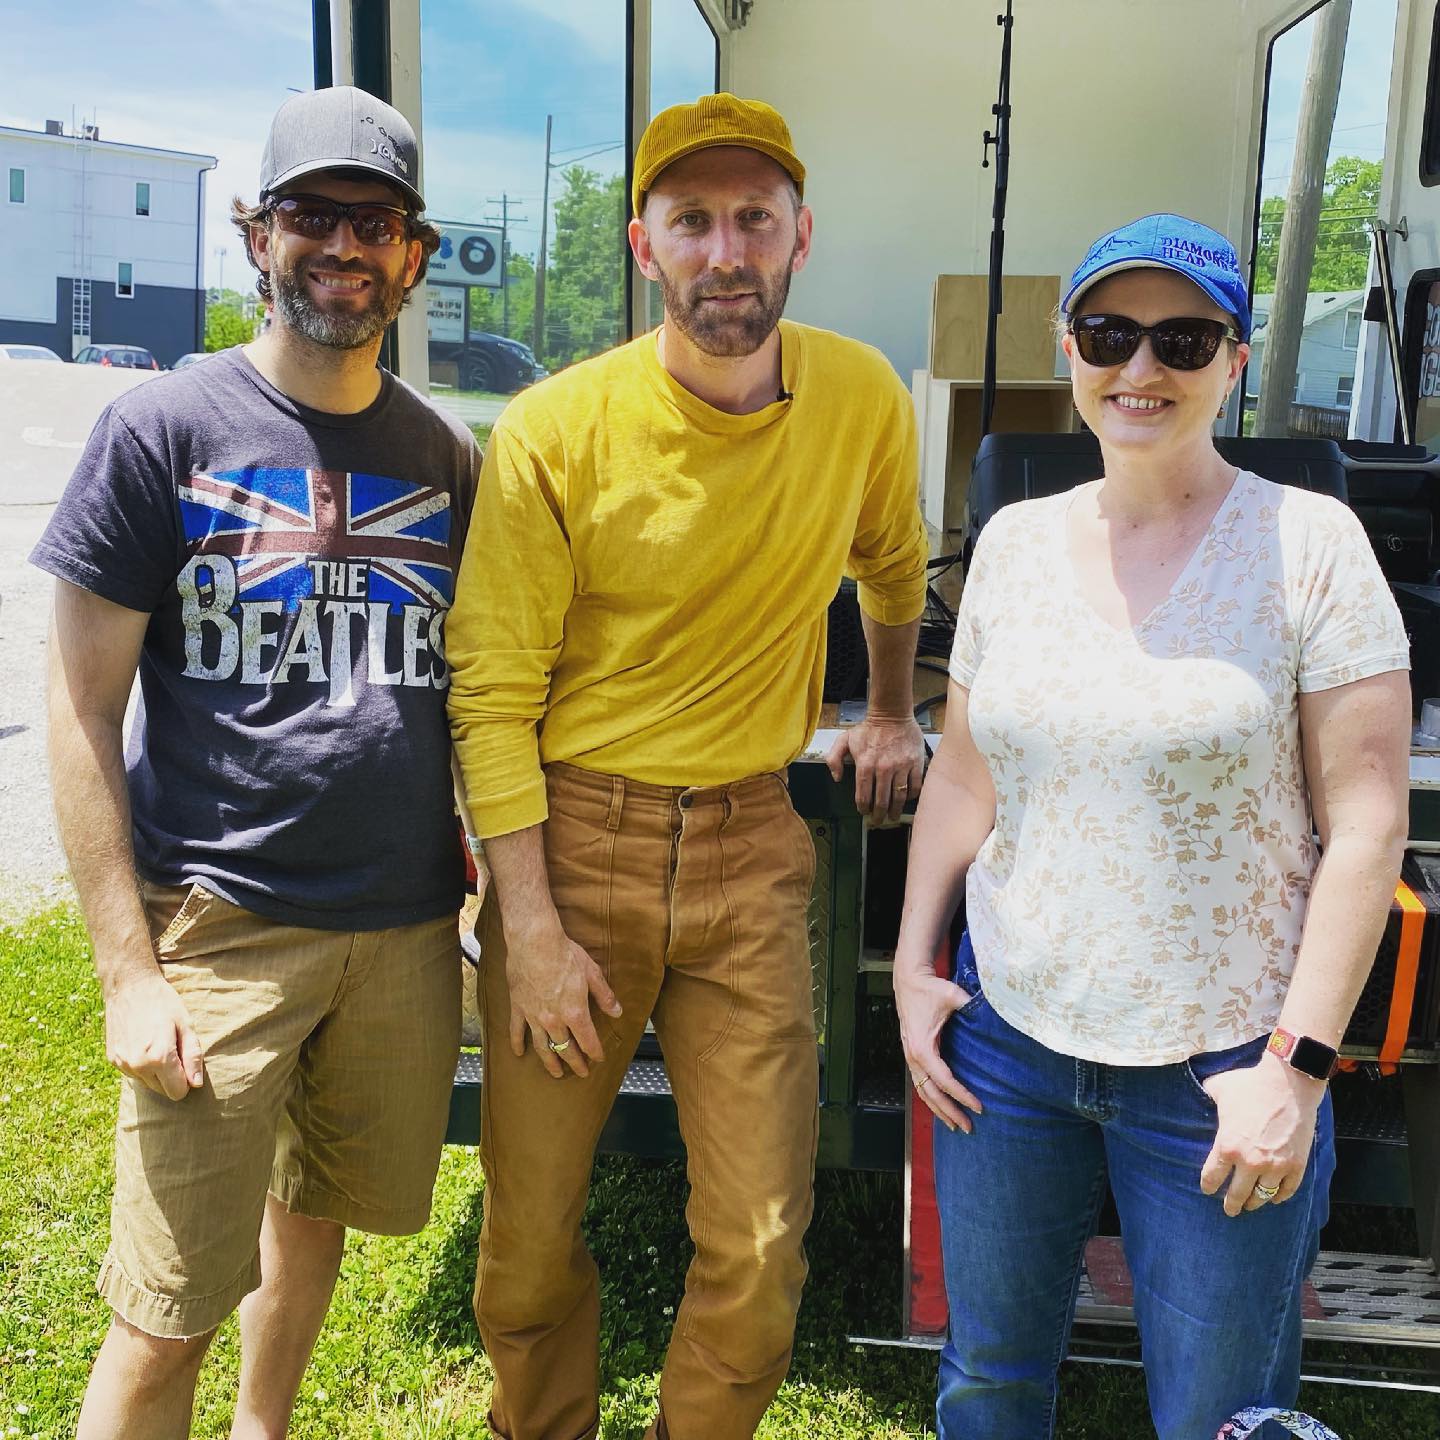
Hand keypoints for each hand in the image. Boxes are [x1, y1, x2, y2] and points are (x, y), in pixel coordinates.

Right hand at [103, 970, 204, 1100]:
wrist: (129, 985)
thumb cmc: (164, 1003)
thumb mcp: (186, 1025)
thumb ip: (193, 1056)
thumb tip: (195, 1084)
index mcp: (159, 1058)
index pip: (177, 1092)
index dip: (187, 1080)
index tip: (187, 1061)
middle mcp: (137, 1065)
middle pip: (162, 1091)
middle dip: (172, 1077)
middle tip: (173, 1049)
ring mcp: (122, 1063)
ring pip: (147, 1084)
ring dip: (156, 1072)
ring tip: (158, 1043)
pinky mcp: (113, 1059)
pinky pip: (133, 1074)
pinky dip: (142, 1065)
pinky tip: (144, 1043)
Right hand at [503, 913, 622, 1077]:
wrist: (534, 942)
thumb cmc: (565, 955)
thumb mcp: (592, 973)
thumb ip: (604, 996)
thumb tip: (617, 1012)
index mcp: (575, 1013)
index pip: (588, 1040)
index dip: (594, 1052)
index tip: (598, 1059)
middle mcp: (554, 1020)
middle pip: (566, 1049)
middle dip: (575, 1062)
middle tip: (580, 1072)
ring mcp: (534, 1016)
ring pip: (543, 1047)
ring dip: (550, 1062)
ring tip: (555, 1073)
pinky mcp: (518, 1008)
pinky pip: (516, 1031)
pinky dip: (517, 1043)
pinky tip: (519, 1054)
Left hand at [826, 714, 926, 823]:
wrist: (892, 714)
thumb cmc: (869, 728)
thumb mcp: (844, 739)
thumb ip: (833, 758)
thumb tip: (837, 778)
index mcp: (865, 764)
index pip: (863, 795)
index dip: (863, 808)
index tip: (864, 812)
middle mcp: (883, 768)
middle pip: (881, 801)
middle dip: (879, 815)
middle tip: (878, 820)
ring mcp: (901, 766)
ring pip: (899, 797)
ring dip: (895, 810)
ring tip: (893, 816)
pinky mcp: (916, 763)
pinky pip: (915, 786)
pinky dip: (911, 796)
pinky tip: (906, 799)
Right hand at [893, 961, 983, 1133]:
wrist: (909, 980)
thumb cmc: (931, 989)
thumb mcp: (953, 996)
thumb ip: (972, 1006)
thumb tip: (996, 1015)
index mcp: (923, 1048)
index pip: (945, 1080)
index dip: (962, 1096)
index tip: (979, 1108)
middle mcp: (914, 1057)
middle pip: (932, 1094)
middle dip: (950, 1112)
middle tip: (969, 1127)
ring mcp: (910, 1057)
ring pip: (923, 1092)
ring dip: (939, 1110)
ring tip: (956, 1126)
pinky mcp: (912, 1055)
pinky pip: (920, 1084)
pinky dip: (931, 1098)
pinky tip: (942, 1107)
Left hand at [1199, 1050, 1324, 1216]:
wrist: (1288, 1083)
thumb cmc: (1250, 1084)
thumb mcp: (1218, 1088)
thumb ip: (1206, 1096)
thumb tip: (1197, 1092)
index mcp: (1227, 1146)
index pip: (1212, 1176)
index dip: (1208, 1186)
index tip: (1208, 1190)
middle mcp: (1250, 1162)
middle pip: (1237, 1195)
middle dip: (1231, 1205)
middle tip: (1229, 1210)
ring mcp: (1275, 1166)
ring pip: (1262, 1196)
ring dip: (1255, 1202)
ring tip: (1251, 1204)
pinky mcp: (1297, 1165)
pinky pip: (1287, 1191)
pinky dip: (1280, 1197)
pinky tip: (1275, 1197)